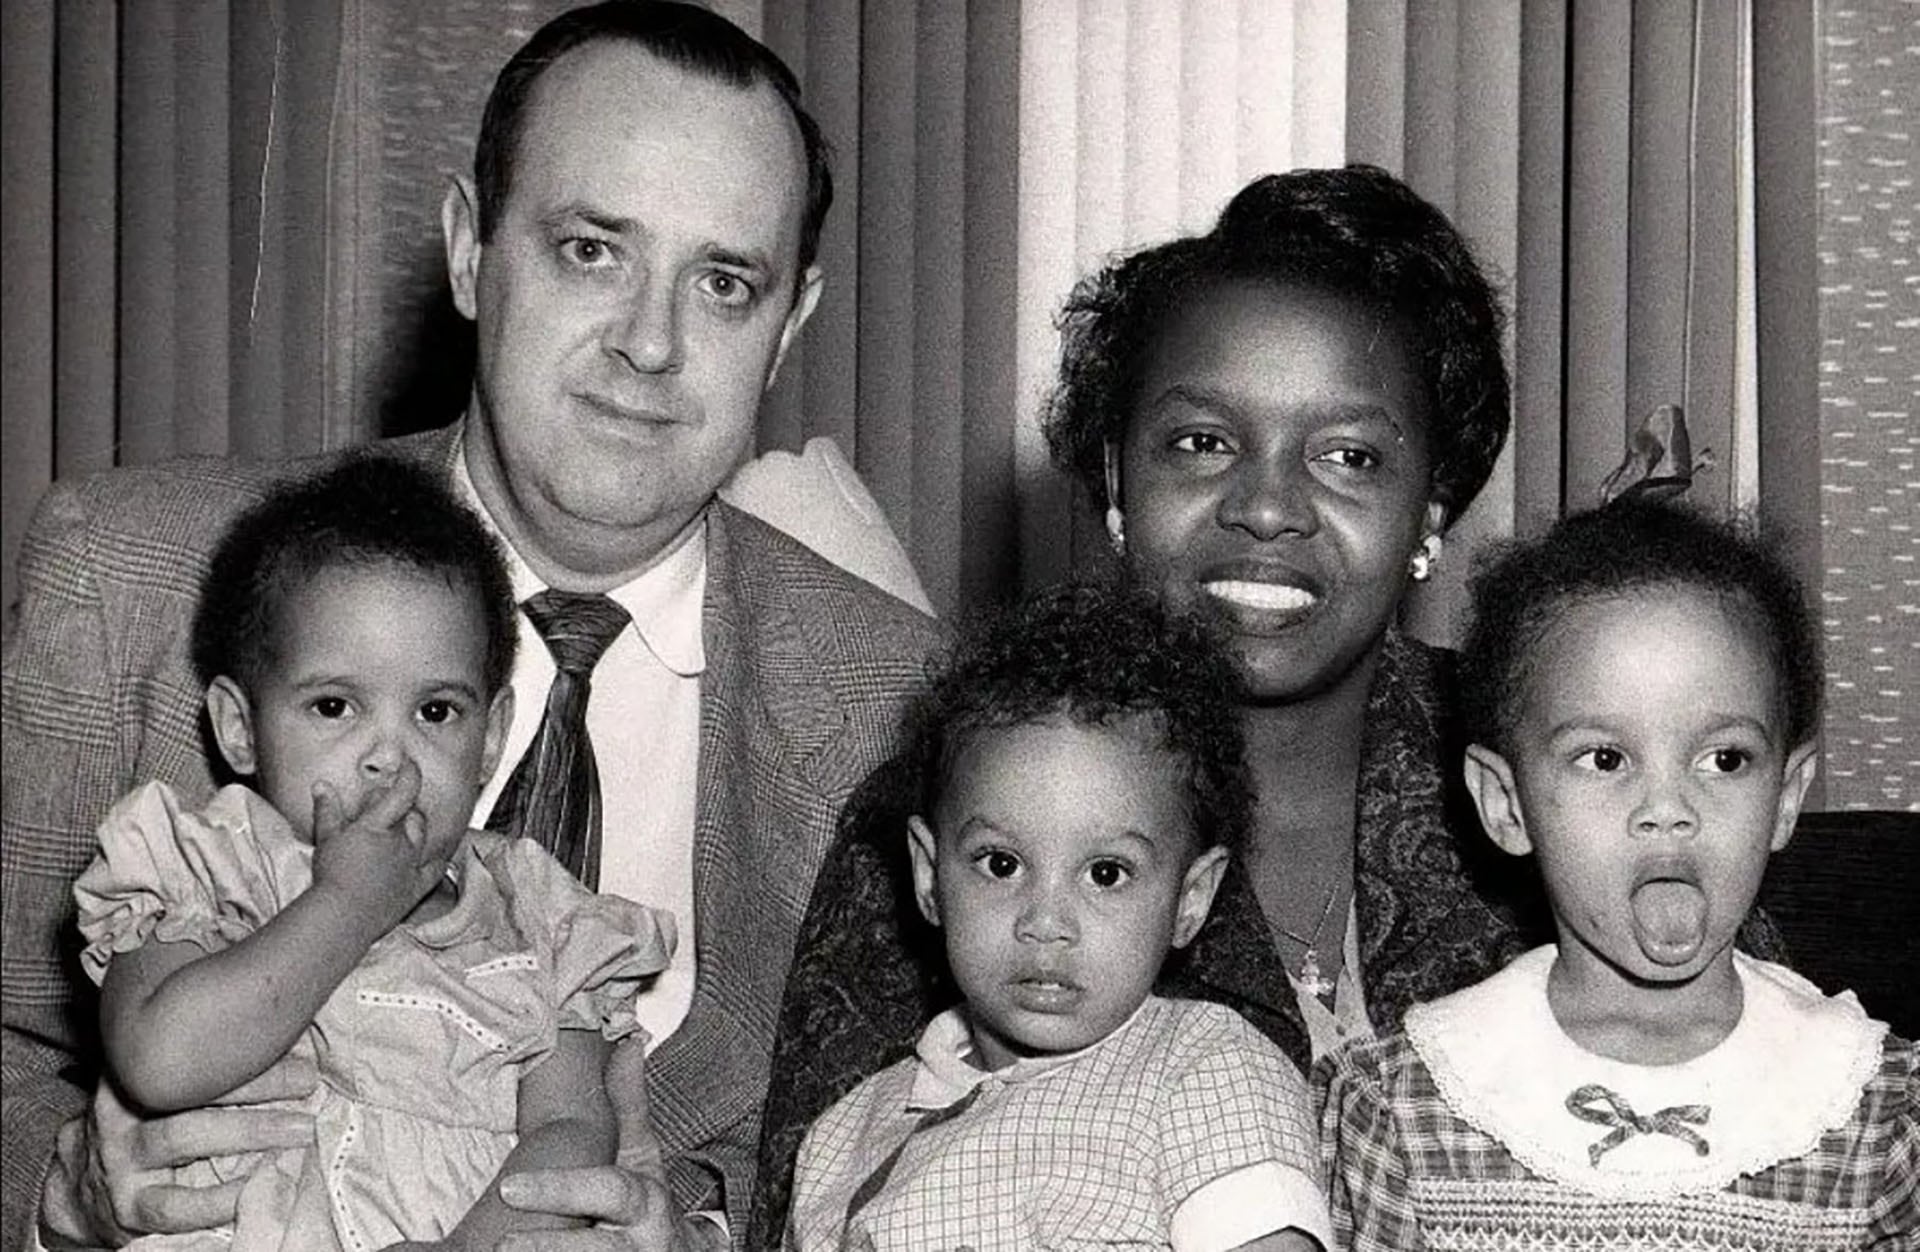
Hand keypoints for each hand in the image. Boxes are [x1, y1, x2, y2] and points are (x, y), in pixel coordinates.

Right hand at [38, 1057, 317, 1247]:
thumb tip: (291, 1040)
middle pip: (190, 1087)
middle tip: (309, 1081)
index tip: (291, 1036)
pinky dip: (220, 1198)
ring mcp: (118, 1160)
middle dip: (258, 1082)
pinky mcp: (127, 1208)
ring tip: (300, 1129)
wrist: (84, 1188)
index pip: (188, 1050)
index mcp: (134, 1072)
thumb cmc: (152, 1127)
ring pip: (184, 1135)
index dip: (243, 1043)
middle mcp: (120, 1110)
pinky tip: (259, 1183)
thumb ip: (211, 1068)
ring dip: (250, 1130)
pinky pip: (175, 1205)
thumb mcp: (167, 1090)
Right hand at [309, 762, 449, 933]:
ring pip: (424, 837)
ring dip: (417, 829)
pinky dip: (438, 859)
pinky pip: (435, 869)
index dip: (410, 775)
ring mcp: (411, 865)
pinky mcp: (415, 887)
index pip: (403, 792)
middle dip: (405, 809)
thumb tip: (322, 785)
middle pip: (413, 816)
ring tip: (405, 830)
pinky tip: (438, 855)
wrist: (342, 915)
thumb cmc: (331, 877)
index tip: (410, 765)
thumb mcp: (326, 838)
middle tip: (391, 811)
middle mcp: (401, 842)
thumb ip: (327, 810)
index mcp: (379, 826)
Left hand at [496, 1034, 722, 1250]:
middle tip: (500, 1245)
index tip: (509, 1189)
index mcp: (644, 1201)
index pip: (606, 1191)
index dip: (558, 1190)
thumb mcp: (643, 1157)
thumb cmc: (648, 1204)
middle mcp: (637, 1243)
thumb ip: (630, 1106)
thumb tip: (628, 1043)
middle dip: (549, 1247)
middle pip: (596, 1247)